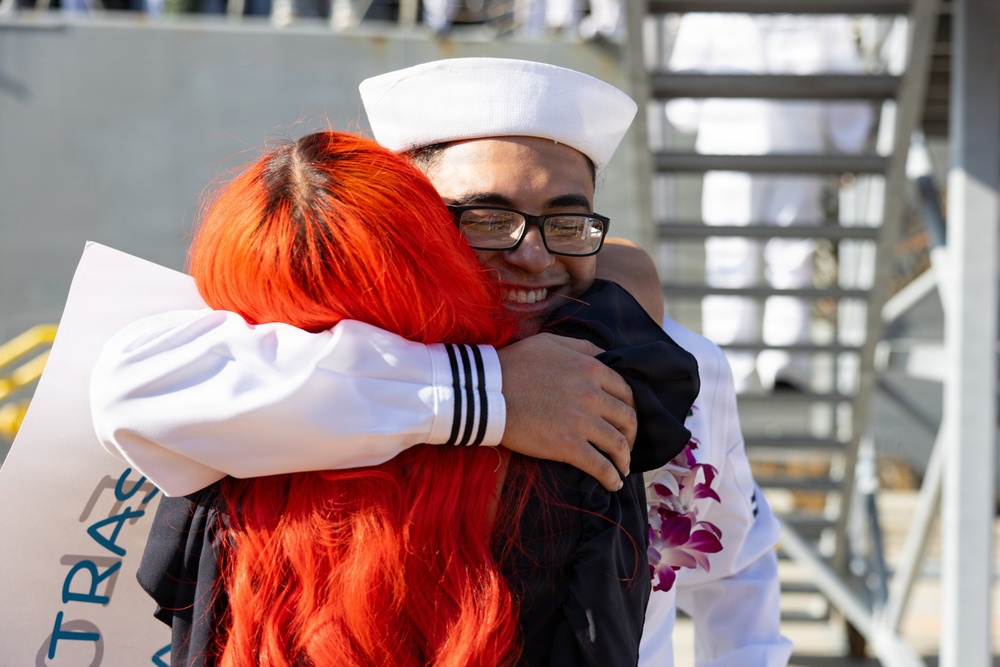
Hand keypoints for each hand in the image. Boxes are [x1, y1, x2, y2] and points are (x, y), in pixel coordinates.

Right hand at [496, 333, 636, 490]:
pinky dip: (612, 477)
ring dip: (624, 459)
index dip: (629, 407)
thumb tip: (604, 355)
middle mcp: (592, 394)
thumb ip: (581, 347)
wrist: (487, 392)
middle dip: (631, 434)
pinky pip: (600, 466)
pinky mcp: (568, 446)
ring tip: (622, 467)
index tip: (625, 419)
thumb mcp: (550, 342)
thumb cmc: (514, 364)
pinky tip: (614, 484)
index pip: (625, 391)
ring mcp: (582, 421)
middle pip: (627, 418)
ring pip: (618, 444)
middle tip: (626, 444)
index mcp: (590, 368)